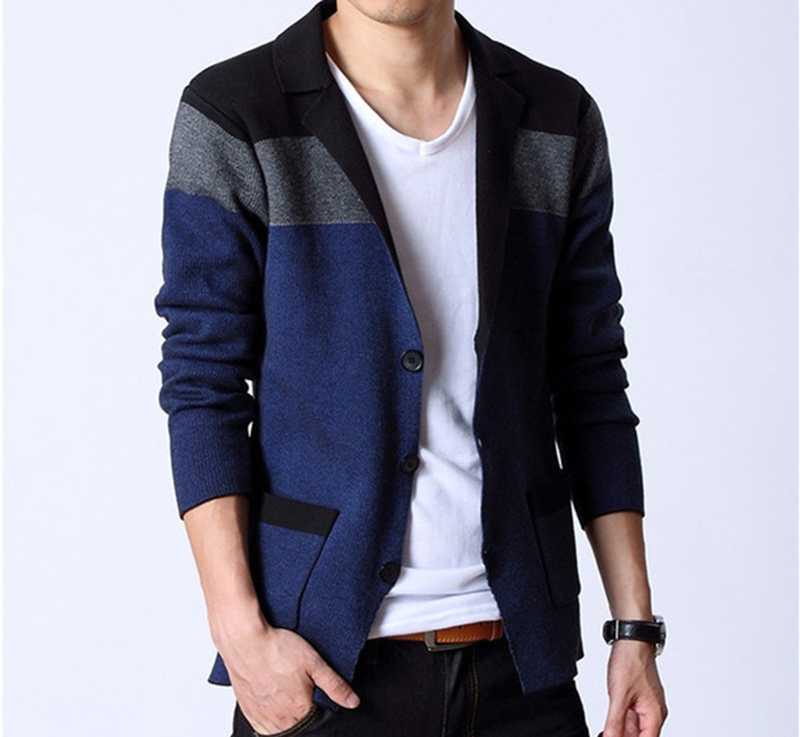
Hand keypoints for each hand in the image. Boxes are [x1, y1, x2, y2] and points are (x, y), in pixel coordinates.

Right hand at [219, 621, 359, 734]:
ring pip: (279, 730)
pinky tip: (272, 705)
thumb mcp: (314, 662)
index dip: (320, 709)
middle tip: (303, 694)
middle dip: (303, 715)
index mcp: (299, 709)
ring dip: (287, 720)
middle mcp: (279, 718)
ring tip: (289, 699)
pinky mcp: (247, 708)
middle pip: (298, 726)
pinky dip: (268, 721)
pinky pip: (260, 726)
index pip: (316, 722)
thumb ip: (334, 685)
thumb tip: (352, 701)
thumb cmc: (276, 647)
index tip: (318, 696)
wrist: (244, 639)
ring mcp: (261, 714)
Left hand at [601, 640, 666, 736]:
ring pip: (634, 729)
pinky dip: (620, 723)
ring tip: (604, 733)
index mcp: (655, 715)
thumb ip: (615, 722)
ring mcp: (646, 704)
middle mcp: (653, 712)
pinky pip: (631, 717)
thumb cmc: (631, 662)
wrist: (632, 639)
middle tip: (604, 735)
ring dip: (620, 732)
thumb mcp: (619, 696)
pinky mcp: (638, 697)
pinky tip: (608, 726)